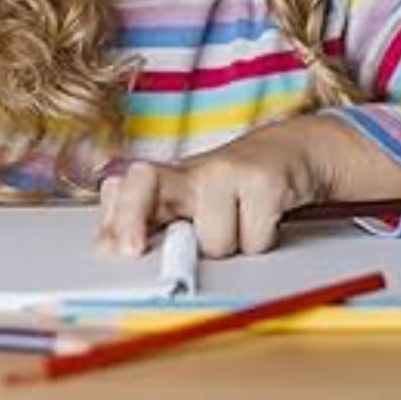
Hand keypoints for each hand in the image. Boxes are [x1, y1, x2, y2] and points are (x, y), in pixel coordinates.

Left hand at [96, 113, 400, 258]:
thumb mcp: (194, 202)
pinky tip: (264, 220)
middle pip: (142, 182)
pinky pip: (253, 239)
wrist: (292, 150)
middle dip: (131, 219)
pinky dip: (260, 241)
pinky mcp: (263, 179)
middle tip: (134, 250)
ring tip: (239, 228)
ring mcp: (227, 170)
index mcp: (170, 179)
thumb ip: (152, 222)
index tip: (111, 249)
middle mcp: (192, 170)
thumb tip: (107, 248)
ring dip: (229, 247)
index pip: (126, 184)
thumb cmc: (236, 187)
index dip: (115, 215)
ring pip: (212, 239)